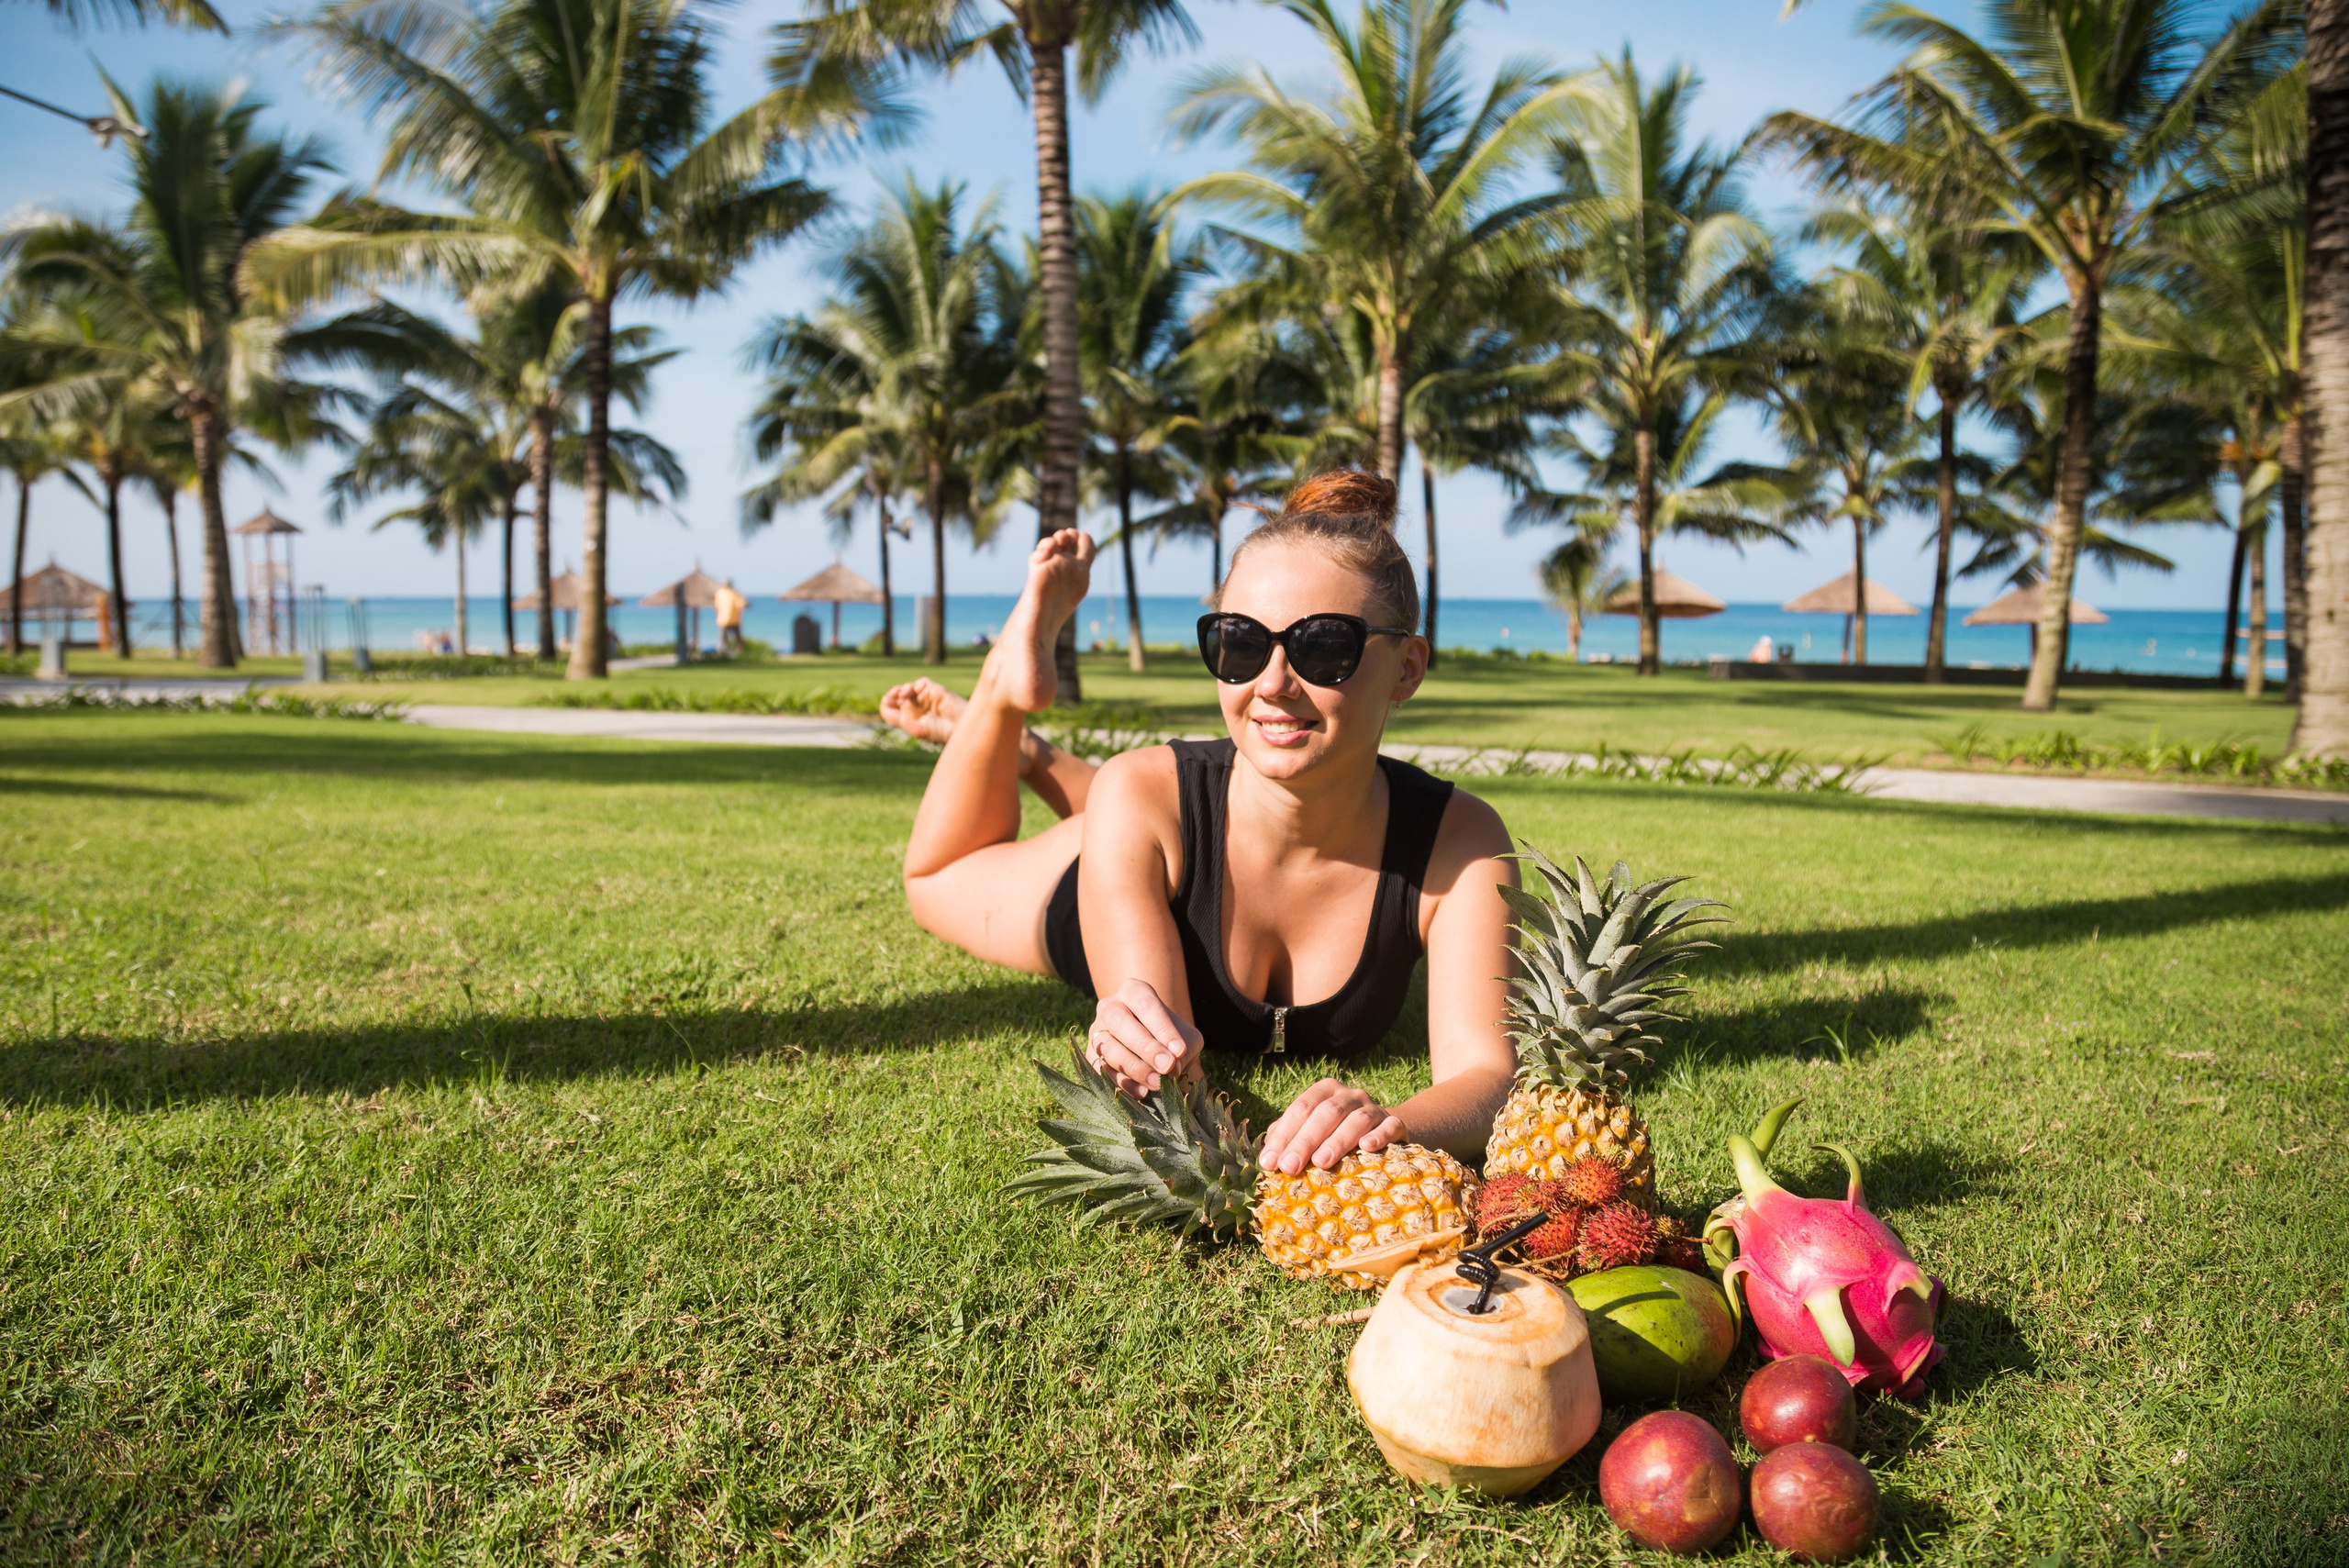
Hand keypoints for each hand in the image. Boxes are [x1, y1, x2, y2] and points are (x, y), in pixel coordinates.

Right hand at [1084, 979, 1203, 1097]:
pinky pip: (1101, 1071)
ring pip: (1108, 1048)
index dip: (1162, 1027)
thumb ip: (1184, 1049)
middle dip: (1145, 1046)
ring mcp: (1096, 1032)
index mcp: (1133, 991)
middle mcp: (1110, 1007)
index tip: (1179, 1050)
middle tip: (1167, 1066)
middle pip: (1120, 1021)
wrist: (1157, 1057)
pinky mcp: (1089, 1057)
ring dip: (1135, 1068)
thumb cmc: (1172, 1040)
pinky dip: (1123, 1084)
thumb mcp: (1186, 1039)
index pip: (1145, 1004)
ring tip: (1159, 1083)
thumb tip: (1171, 1067)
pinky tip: (1143, 1092)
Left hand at [1257, 1078, 1406, 1174]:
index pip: (1301, 1108)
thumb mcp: (1311, 1131)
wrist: (1382, 1133)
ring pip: (1356, 1119)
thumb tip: (1267, 1157)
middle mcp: (1349, 1095)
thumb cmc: (1336, 1135)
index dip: (1284, 1135)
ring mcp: (1374, 1107)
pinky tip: (1366, 1147)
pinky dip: (1379, 1135)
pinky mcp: (1395, 1123)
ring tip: (1321, 1162)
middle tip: (1290, 1167)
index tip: (1270, 1163)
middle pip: (1326, 1112)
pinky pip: (1390, 1126)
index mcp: (1324, 1091)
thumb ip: (1288, 1137)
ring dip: (1337, 1140)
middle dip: (1305, 1141)